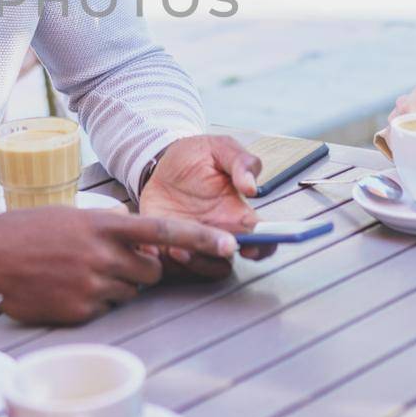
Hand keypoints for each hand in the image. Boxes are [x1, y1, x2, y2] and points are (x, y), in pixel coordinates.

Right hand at [0, 207, 237, 324]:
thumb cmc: (25, 232)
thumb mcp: (71, 217)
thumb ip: (109, 230)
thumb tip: (141, 247)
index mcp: (101, 226)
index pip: (163, 232)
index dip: (201, 239)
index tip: (230, 245)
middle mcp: (101, 256)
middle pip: (151, 273)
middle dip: (141, 270)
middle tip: (109, 262)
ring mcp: (90, 286)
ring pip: (128, 293)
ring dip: (114, 286)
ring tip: (76, 273)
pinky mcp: (78, 312)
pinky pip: (104, 310)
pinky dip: (91, 301)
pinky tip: (63, 288)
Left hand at [139, 135, 269, 277]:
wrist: (160, 160)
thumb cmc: (195, 156)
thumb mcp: (220, 148)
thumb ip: (241, 163)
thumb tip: (252, 188)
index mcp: (236, 213)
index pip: (261, 238)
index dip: (264, 247)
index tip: (252, 245)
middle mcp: (216, 232)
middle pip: (226, 261)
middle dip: (216, 260)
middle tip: (203, 244)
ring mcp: (191, 240)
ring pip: (198, 268)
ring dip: (190, 264)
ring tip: (175, 247)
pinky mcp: (165, 242)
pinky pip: (166, 264)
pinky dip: (160, 262)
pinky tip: (151, 247)